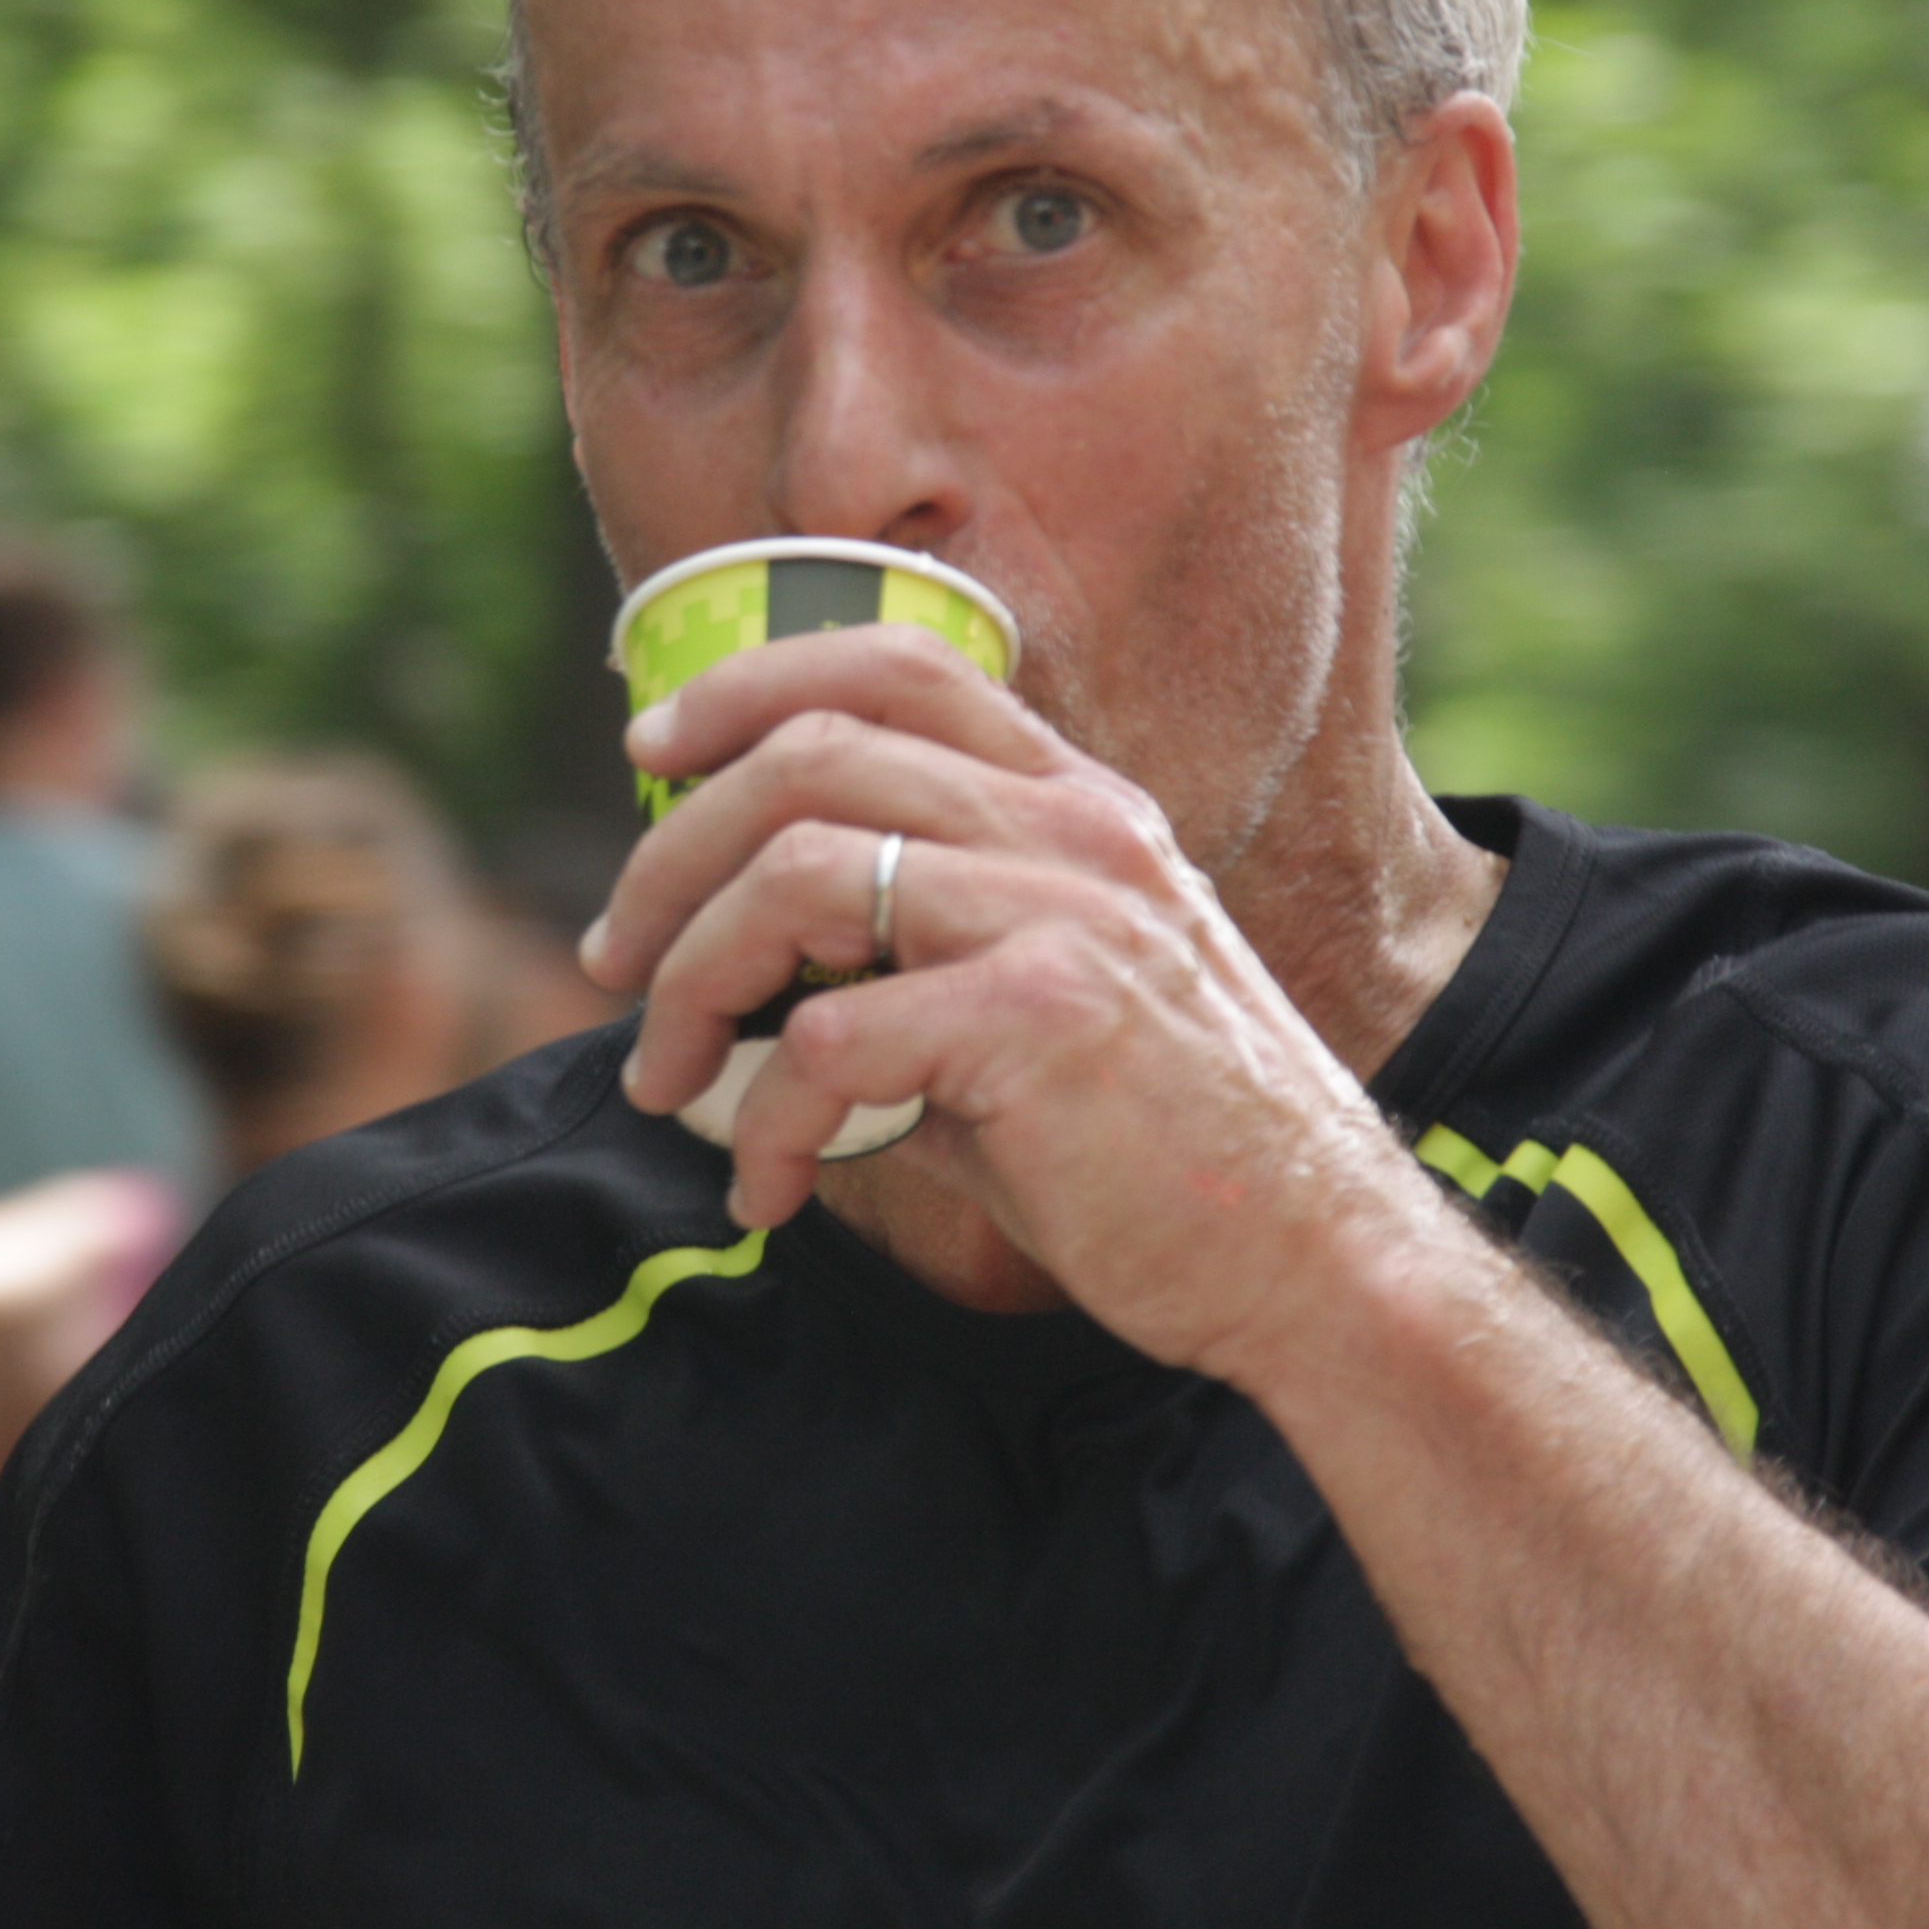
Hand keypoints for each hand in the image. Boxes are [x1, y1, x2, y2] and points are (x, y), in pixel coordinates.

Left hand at [580, 622, 1430, 1381]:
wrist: (1314, 1266)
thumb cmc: (1161, 1156)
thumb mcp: (1049, 1003)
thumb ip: (923, 954)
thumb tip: (748, 970)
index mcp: (1078, 807)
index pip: (896, 662)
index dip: (749, 684)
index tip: (651, 750)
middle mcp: (1074, 831)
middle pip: (806, 757)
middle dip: (669, 857)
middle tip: (615, 959)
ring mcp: (1065, 913)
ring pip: (794, 875)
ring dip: (687, 981)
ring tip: (662, 1079)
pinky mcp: (1043, 1019)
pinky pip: (824, 1040)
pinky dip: (761, 1123)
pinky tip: (769, 1190)